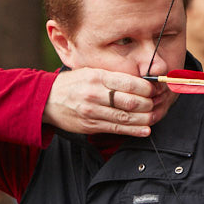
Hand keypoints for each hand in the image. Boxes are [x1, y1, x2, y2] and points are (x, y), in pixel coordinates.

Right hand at [44, 68, 167, 136]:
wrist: (46, 100)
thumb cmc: (73, 84)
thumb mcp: (91, 72)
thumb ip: (113, 76)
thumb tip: (141, 81)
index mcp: (97, 77)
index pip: (130, 83)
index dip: (148, 88)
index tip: (155, 90)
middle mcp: (95, 94)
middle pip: (131, 101)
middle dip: (149, 104)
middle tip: (157, 103)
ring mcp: (92, 111)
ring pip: (126, 117)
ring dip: (145, 119)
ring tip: (154, 117)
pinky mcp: (91, 125)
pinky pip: (117, 129)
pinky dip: (134, 130)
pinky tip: (145, 130)